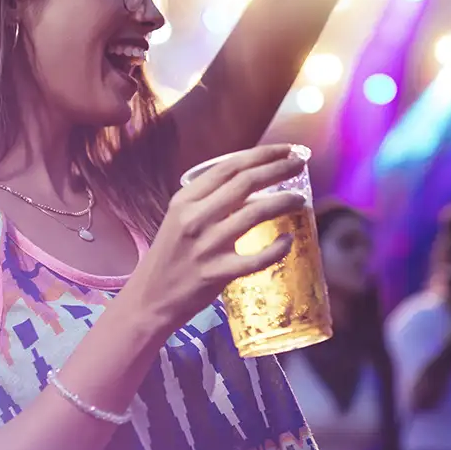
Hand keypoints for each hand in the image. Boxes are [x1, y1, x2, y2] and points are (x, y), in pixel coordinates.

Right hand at [127, 145, 305, 335]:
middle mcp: (195, 217)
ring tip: (301, 199)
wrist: (150, 299)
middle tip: (300, 164)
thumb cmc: (170, 256)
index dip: (262, 154)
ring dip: (284, 202)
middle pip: (245, 183)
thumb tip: (252, 181)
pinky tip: (289, 241)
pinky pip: (256, 258)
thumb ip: (209, 200)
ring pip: (255, 213)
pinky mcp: (216, 274)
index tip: (286, 150)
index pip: (228, 167)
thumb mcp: (180, 219)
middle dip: (278, 169)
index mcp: (185, 200)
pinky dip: (277, 248)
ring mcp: (206, 246)